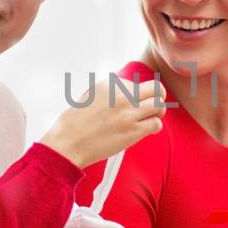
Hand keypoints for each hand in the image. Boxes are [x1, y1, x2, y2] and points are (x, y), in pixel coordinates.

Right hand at [39, 79, 165, 169]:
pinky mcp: (133, 130)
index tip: (130, 104)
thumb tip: (127, 94)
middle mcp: (122, 95)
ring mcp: (128, 112)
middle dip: (158, 96)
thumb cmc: (74, 123)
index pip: (136, 84)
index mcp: (110, 84)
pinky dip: (153, 127)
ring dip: (158, 112)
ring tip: (149, 118)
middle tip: (152, 105)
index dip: (136, 94)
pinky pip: (156, 124)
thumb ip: (109, 93)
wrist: (67, 143)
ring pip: (159, 105)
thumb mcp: (90, 96)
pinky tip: (144, 130)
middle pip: (156, 88)